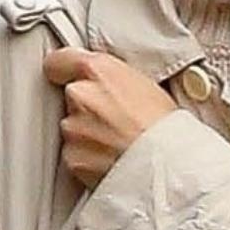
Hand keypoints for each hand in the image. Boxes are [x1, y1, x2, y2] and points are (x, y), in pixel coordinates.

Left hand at [42, 47, 177, 185]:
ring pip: (72, 129)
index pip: (58, 61)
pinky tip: (114, 160)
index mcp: (99, 70)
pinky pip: (75, 156)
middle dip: (86, 109)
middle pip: (70, 98)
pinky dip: (89, 159)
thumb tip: (106, 85)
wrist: (171, 168)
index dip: (63, 71)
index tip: (67, 77)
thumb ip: (113, 79)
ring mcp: (73, 128)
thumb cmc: (168, 130)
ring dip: (88, 136)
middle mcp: (80, 95)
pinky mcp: (73, 157)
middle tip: (115, 121)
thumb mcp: (146, 86)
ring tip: (119, 144)